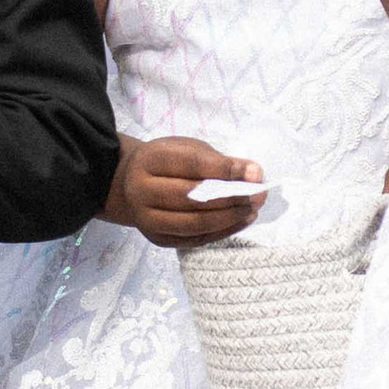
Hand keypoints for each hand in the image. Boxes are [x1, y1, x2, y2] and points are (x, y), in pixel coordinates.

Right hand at [106, 135, 265, 249]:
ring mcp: (147, 219)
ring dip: (229, 218)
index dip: (225, 169)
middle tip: (259, 194)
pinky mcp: (158, 239)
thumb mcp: (187, 149)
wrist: (130, 186)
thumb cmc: (167, 163)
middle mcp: (142, 191)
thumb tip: (254, 173)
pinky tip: (241, 221)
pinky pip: (195, 239)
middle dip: (230, 197)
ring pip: (193, 223)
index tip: (254, 172)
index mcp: (149, 160)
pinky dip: (222, 231)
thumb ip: (220, 161)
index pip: (191, 164)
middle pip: (191, 197)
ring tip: (252, 209)